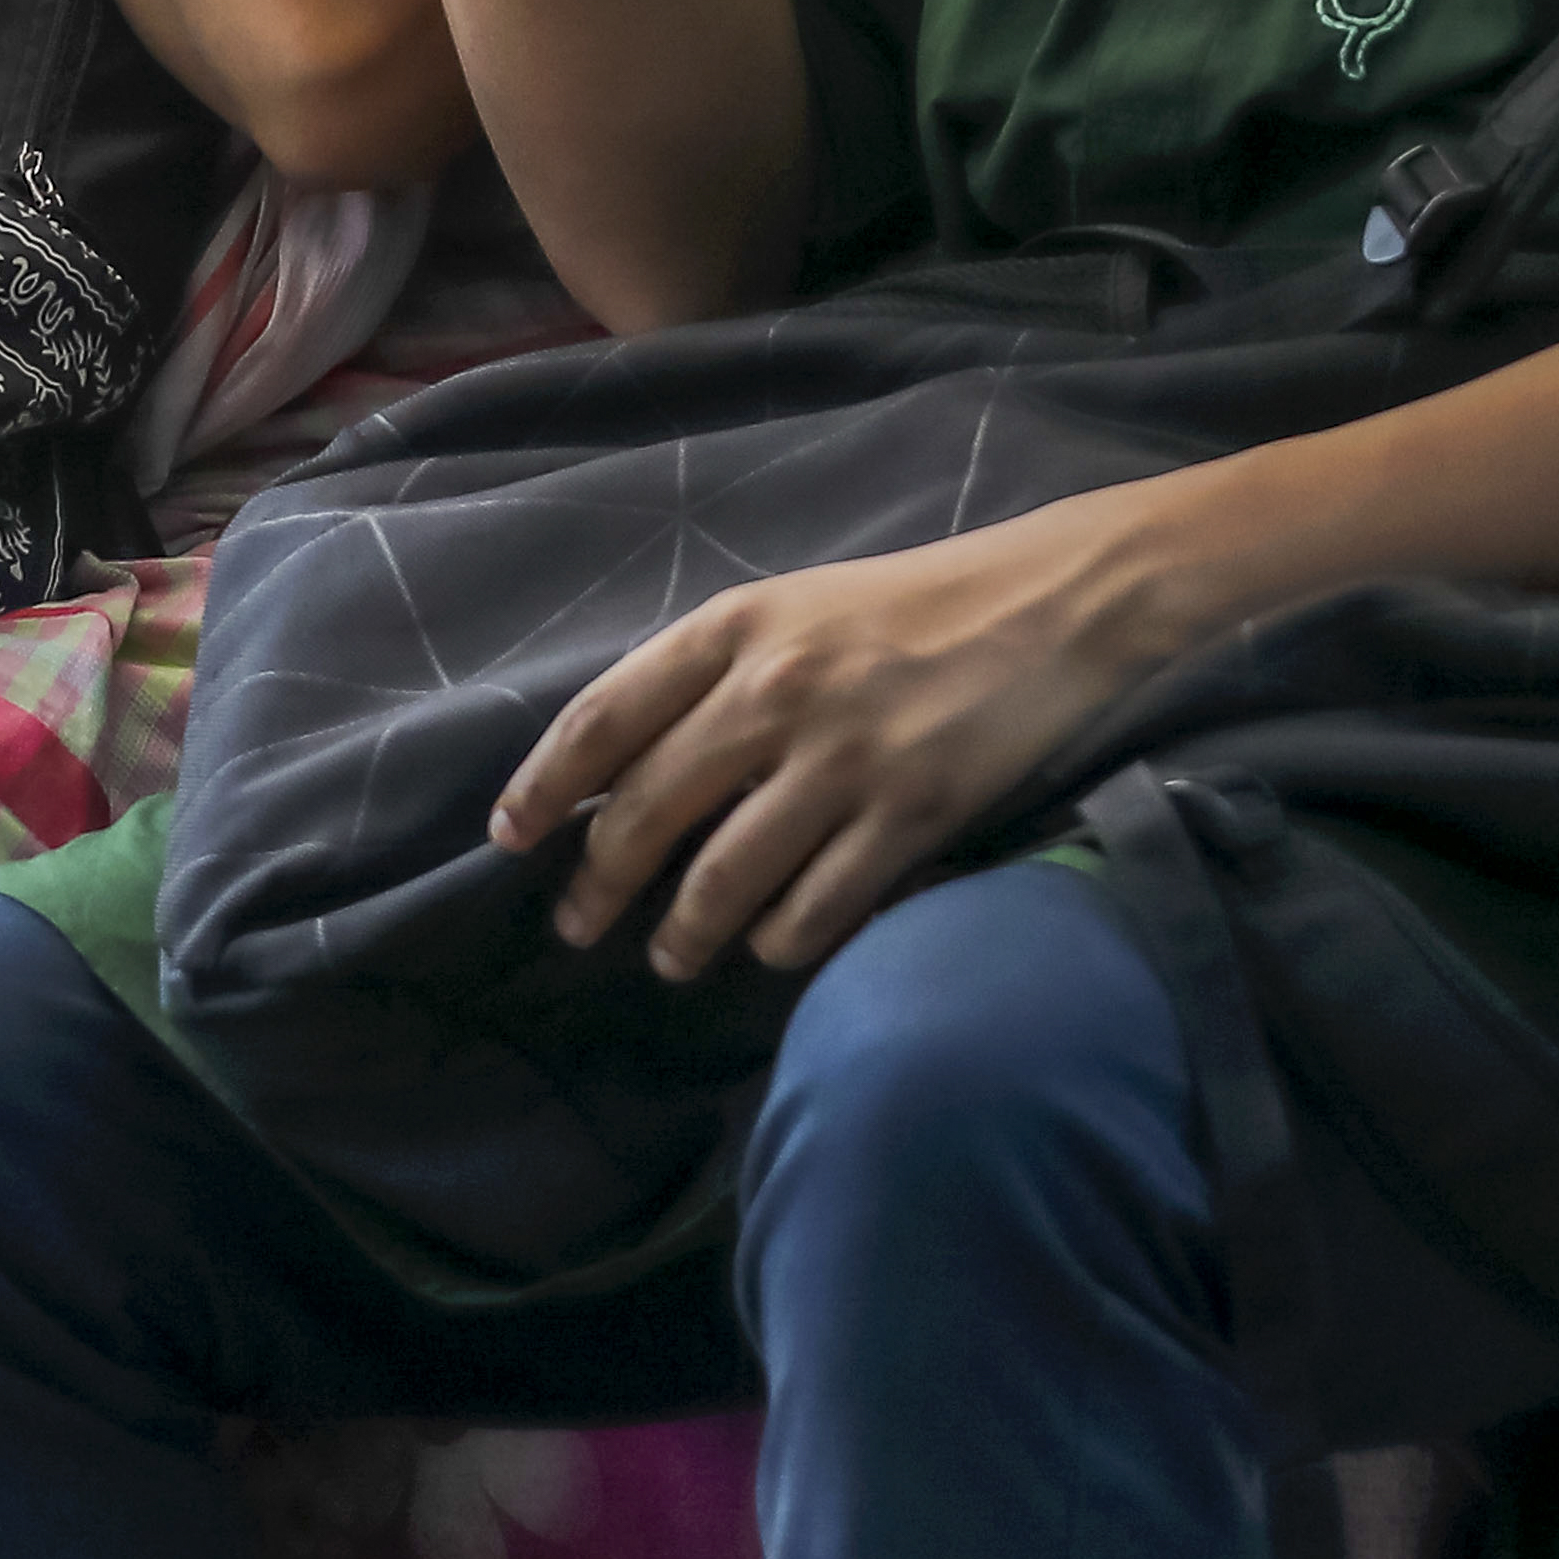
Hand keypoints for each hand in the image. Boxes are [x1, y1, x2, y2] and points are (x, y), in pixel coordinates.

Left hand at [485, 494, 1161, 978]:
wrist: (1048, 601)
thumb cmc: (907, 604)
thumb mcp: (789, 608)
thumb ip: (708, 675)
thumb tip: (626, 771)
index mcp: (731, 627)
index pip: (602, 719)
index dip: (545, 787)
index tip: (509, 839)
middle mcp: (772, 693)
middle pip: (648, 813)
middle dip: (600, 885)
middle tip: (579, 927)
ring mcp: (841, 759)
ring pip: (724, 880)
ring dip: (684, 935)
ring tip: (672, 958)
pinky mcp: (909, 815)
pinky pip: (815, 909)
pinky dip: (777, 942)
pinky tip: (767, 947)